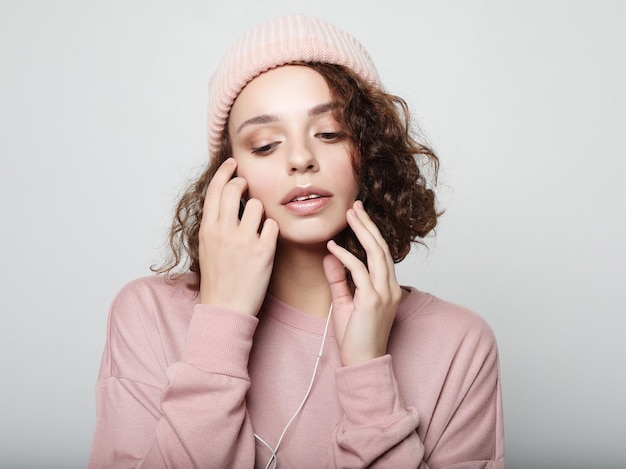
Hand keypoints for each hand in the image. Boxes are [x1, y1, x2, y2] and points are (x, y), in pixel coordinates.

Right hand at [198, 158, 278, 315]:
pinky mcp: (263, 251)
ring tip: (256, 227)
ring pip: (257, 205)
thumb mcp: (207, 247)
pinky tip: (266, 243)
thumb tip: (227, 201)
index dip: (224, 173)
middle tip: (248, 186)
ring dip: (260, 212)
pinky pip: (273, 226)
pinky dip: (272, 231)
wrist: (225, 308)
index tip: (232, 164)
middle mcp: (223, 231)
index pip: (215, 190)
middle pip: (235, 189)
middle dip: (244, 183)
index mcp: (207, 229)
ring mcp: (244, 240)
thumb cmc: (218, 279)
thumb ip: (216, 224)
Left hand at [323, 200, 402, 365]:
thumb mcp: (344, 303)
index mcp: (388, 288)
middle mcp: (391, 288)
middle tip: (355, 206)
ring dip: (362, 232)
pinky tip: (333, 247)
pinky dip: (346, 257)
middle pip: (380, 248)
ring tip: (350, 215)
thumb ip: (339, 279)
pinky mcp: (373, 301)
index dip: (370, 232)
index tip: (357, 216)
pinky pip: (359, 272)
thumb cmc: (355, 337)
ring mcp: (384, 294)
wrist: (362, 363)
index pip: (380, 253)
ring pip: (376, 254)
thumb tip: (331, 256)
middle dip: (367, 224)